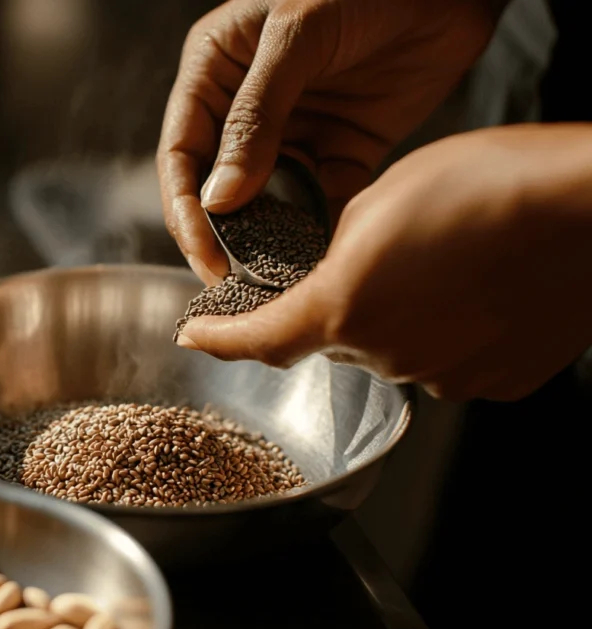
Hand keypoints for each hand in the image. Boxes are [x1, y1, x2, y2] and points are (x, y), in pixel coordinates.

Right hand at [157, 0, 504, 285]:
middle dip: (221, 236)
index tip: (202, 254)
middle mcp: (246, 107)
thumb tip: (219, 199)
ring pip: (265, 202)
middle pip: (217, 186)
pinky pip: (319, 203)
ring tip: (271, 280)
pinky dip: (317, 232)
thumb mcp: (297, 36)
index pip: (182, 152)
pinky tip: (317, 259)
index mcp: (215, 71)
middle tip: (232, 282)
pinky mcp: (342, 152)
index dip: (185, 207)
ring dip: (266, 240)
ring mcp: (295, 133)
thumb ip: (255, 116)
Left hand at [175, 124, 591, 401]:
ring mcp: (445, 375)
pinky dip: (447, 331)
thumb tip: (334, 266)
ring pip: (394, 348)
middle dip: (339, 304)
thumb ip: (336, 246)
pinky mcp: (495, 380)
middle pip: (334, 339)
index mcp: (343, 310)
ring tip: (443, 262)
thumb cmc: (492, 186)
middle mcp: (387, 355)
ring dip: (399, 315)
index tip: (195, 335)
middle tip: (378, 257)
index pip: (258, 340)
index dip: (219, 339)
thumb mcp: (380, 198)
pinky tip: (475, 290)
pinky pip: (448, 359)